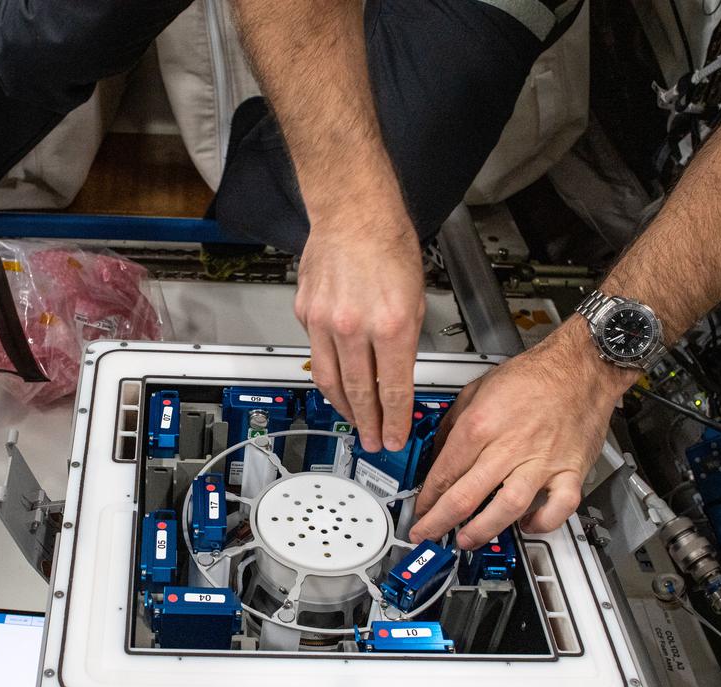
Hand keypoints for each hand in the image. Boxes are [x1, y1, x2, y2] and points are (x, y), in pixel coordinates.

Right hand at [294, 212, 424, 453]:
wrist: (353, 212)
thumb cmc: (388, 243)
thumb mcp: (415, 297)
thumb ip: (406, 340)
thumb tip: (397, 373)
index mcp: (391, 324)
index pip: (392, 389)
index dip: (394, 421)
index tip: (394, 437)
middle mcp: (354, 326)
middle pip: (358, 392)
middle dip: (367, 422)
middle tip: (371, 440)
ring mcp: (324, 321)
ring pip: (329, 379)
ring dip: (342, 406)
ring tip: (353, 419)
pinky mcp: (305, 313)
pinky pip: (316, 351)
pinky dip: (327, 368)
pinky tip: (335, 377)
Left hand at [409, 319, 636, 548]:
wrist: (581, 366)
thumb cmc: (535, 374)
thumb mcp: (477, 388)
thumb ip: (454, 423)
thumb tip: (438, 452)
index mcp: (481, 424)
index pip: (443, 471)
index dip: (426, 497)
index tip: (419, 509)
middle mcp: (509, 446)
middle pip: (465, 495)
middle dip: (439, 522)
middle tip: (427, 533)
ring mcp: (541, 462)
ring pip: (506, 508)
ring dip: (481, 530)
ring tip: (465, 540)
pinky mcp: (570, 470)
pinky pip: (558, 507)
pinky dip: (542, 522)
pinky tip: (526, 525)